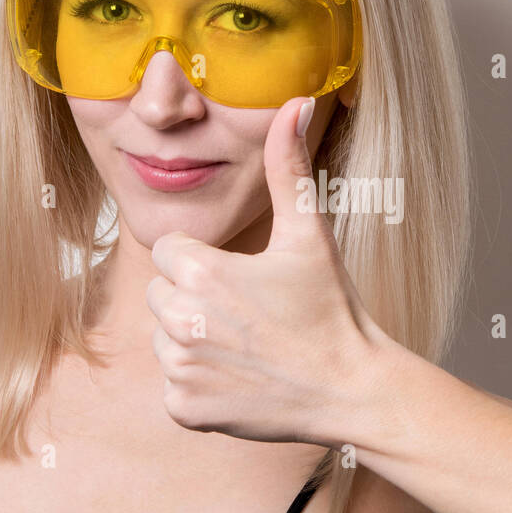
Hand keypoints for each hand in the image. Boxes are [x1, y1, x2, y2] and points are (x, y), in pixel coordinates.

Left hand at [146, 96, 387, 444]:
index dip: (204, 262)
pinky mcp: (183, 409)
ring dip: (196, 342)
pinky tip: (241, 379)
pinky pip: (173, 386)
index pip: (168, 252)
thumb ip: (288, 167)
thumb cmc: (331, 309)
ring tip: (248, 346)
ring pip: (164, 340)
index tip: (244, 279)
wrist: (350, 389)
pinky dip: (200, 386)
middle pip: (161, 295)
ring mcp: (181, 369)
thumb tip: (296, 103)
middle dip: (195, 300)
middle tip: (250, 314)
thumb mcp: (309, 234)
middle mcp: (182, 320)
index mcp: (202, 271)